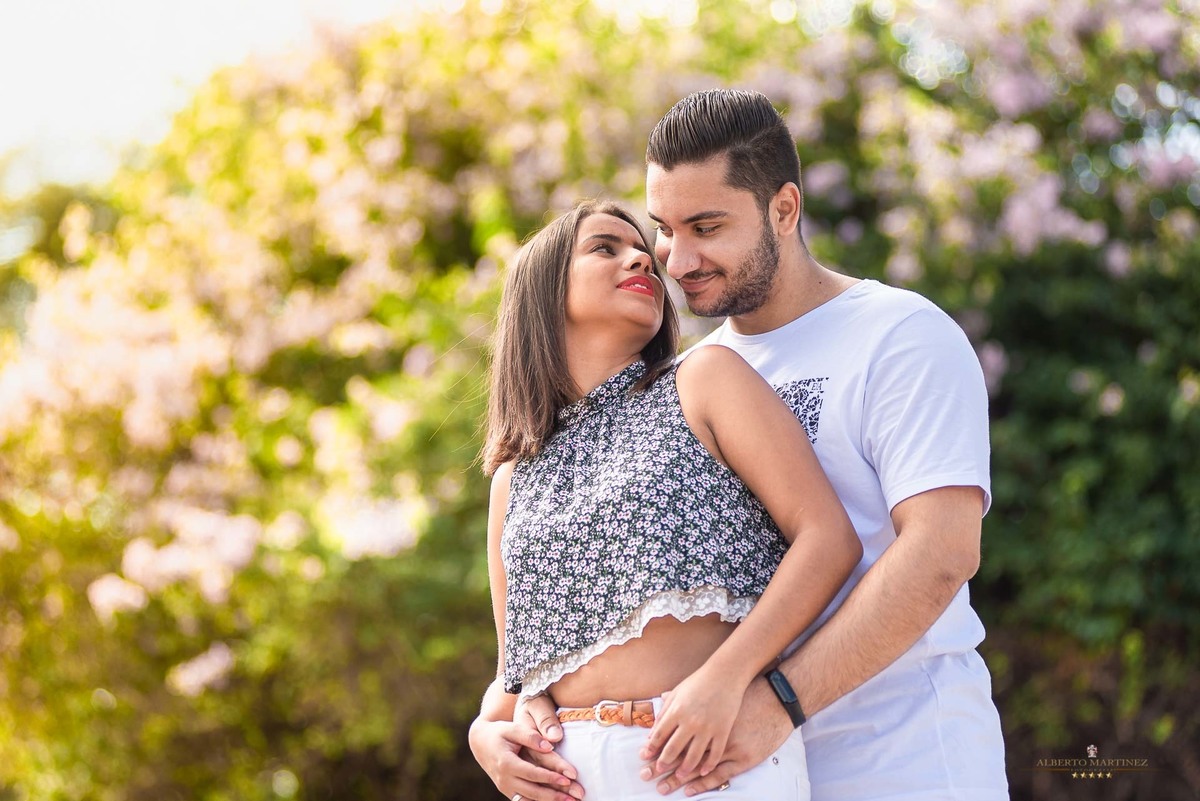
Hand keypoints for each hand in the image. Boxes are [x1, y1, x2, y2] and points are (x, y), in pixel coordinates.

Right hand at [468, 713, 582, 800]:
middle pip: (532, 791)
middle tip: (575, 797)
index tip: (568, 779)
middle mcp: (505, 779)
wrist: (481, 742)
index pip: (532, 773)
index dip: (550, 777)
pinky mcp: (508, 791)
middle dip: (554, 795)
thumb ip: (530, 736)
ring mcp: (505, 788)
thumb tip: (549, 745)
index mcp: (506, 763)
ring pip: (529, 800)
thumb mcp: (512, 728)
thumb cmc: (499, 732)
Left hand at [641, 667, 743, 780]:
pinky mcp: (723, 730)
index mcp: (677, 710)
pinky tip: (703, 771)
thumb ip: (664, 712)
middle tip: (659, 769)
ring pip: (694, 755)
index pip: (659, 734)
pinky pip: (715, 753)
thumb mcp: (677, 692)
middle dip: (664, 761)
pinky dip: (708, 765)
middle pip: (673, 748)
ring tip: (679, 776)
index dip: (651, 747)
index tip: (646, 757)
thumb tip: (652, 732)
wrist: (725, 674)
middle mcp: (690, 721)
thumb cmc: (698, 682)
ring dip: (685, 768)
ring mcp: (708, 727)